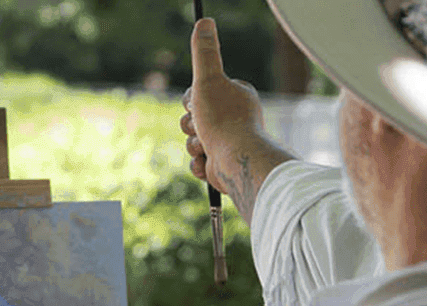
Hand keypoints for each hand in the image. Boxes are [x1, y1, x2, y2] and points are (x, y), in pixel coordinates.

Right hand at [180, 18, 266, 193]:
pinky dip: (199, 164)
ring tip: (206, 147)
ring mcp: (230, 141)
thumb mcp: (208, 80)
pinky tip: (208, 162)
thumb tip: (204, 21)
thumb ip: (205, 53)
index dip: (191, 100)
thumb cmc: (222, 120)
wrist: (236, 161)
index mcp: (236, 95)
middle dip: (190, 126)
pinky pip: (199, 161)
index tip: (198, 104)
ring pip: (194, 140)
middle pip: (194, 118)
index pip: (200, 93)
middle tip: (200, 127)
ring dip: (194, 145)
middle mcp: (236, 117)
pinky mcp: (224, 163)